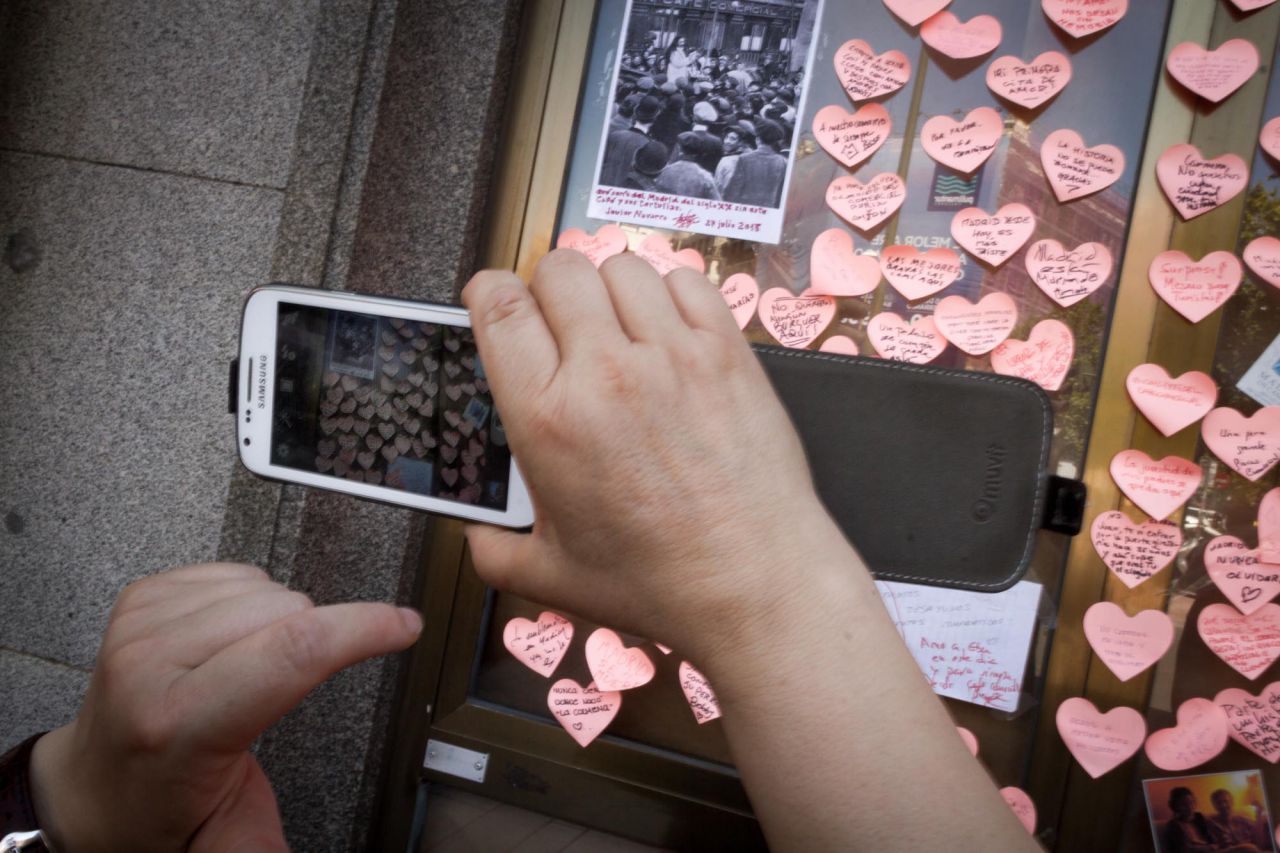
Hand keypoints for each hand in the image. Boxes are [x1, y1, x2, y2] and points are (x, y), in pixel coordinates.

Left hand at [29, 562, 421, 851]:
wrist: (91, 785)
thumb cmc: (160, 806)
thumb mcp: (227, 836)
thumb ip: (267, 848)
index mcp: (181, 726)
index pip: (292, 652)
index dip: (363, 628)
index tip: (404, 625)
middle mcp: (153, 665)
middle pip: (290, 611)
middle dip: (316, 638)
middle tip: (285, 690)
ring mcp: (143, 625)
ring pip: (267, 585)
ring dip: (282, 620)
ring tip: (253, 666)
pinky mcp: (143, 596)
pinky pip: (238, 572)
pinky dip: (251, 600)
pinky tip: (231, 640)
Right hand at [461, 250, 850, 660]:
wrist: (755, 583)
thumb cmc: (661, 583)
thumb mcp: (551, 576)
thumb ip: (494, 551)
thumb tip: (477, 534)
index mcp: (549, 419)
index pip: (501, 308)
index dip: (488, 291)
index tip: (492, 300)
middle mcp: (606, 374)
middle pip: (558, 270)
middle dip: (547, 288)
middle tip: (559, 323)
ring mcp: (672, 355)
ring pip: (622, 266)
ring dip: (609, 289)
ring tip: (617, 326)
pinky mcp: (726, 352)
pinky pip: (687, 282)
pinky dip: (670, 293)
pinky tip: (669, 330)